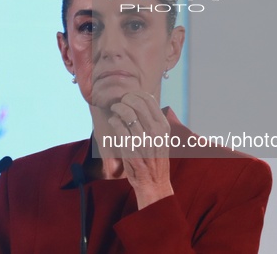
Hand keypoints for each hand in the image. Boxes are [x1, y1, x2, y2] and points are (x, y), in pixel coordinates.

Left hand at [108, 91, 173, 208]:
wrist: (153, 182)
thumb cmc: (155, 159)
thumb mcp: (161, 137)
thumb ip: (154, 121)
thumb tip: (143, 100)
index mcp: (163, 126)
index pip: (149, 100)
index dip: (136, 94)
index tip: (130, 96)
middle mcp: (155, 131)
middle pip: (137, 103)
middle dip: (125, 99)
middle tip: (120, 102)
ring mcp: (142, 139)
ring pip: (126, 113)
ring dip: (117, 108)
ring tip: (115, 110)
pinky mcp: (130, 147)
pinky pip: (118, 126)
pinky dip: (113, 120)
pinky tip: (113, 121)